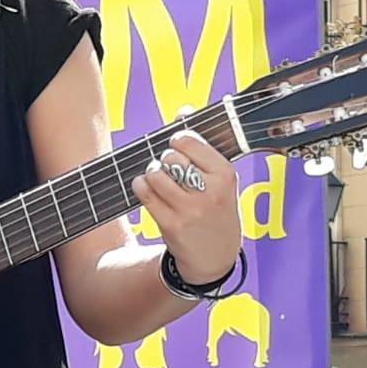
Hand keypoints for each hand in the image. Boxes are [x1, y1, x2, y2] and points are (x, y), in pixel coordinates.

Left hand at [130, 130, 241, 284]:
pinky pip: (144, 193)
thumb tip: (184, 110)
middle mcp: (210, 191)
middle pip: (170, 156)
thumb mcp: (219, 179)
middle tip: (171, 170)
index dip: (177, 141)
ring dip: (151, 174)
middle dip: (164, 159)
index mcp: (226, 175)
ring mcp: (190, 209)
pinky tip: (147, 190)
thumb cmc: (216, 210)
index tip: (178, 148)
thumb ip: (201, 145)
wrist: (215, 258)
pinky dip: (140, 187)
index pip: (189, 141)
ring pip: (155, 173)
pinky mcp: (171, 224)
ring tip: (159, 180)